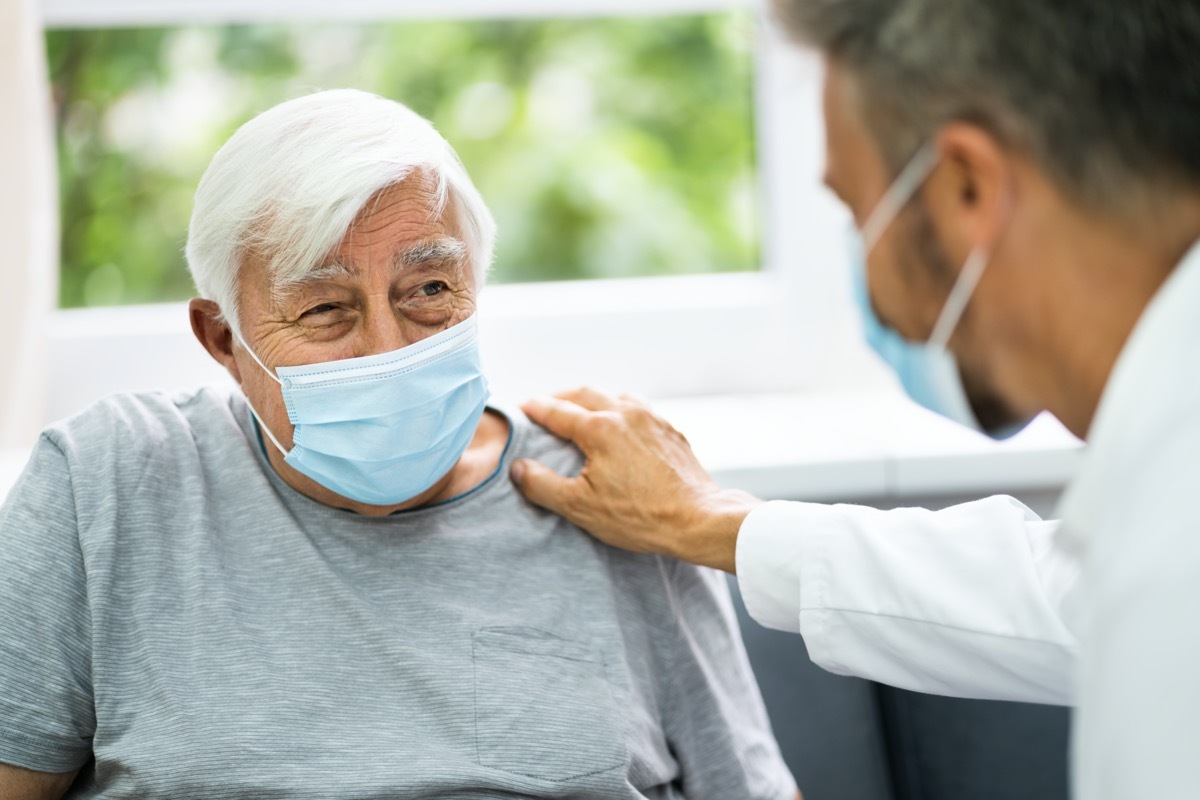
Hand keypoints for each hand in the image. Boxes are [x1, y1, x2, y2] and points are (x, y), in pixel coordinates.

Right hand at [510, 388, 761, 572]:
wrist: (698, 519)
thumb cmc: (640, 517)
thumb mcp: (581, 507)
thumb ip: (542, 484)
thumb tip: (517, 467)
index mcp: (600, 428)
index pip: (556, 410)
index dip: (534, 408)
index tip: (520, 408)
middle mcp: (626, 413)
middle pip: (585, 392)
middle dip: (561, 396)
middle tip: (544, 406)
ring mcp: (652, 419)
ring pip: (615, 395)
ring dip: (593, 398)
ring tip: (581, 411)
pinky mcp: (671, 430)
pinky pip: (639, 408)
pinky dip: (620, 408)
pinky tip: (620, 425)